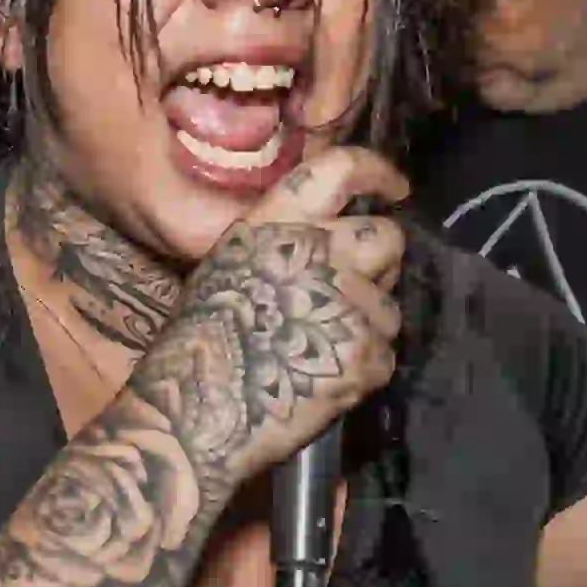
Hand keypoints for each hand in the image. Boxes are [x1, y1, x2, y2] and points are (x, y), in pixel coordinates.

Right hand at [159, 147, 409, 481]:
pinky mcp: (362, 353)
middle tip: (354, 291)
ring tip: (322, 351)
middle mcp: (314, 252)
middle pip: (385, 237)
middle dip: (381, 264)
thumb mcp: (225, 268)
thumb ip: (277, 244)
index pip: (340, 171)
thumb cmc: (197, 346)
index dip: (377, 174)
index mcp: (273, 225)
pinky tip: (324, 382)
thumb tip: (327, 242)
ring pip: (389, 306)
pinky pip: (386, 354)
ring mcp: (343, 302)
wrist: (190, 414)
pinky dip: (364, 371)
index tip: (395, 189)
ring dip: (367, 327)